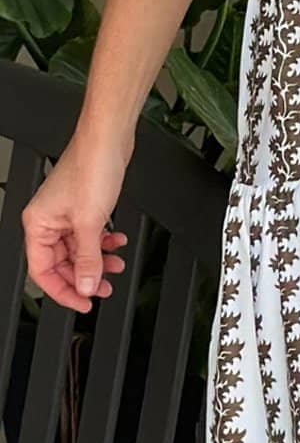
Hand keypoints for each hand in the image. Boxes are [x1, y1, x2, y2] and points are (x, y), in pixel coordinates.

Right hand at [22, 133, 130, 312]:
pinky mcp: (83, 206)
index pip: (42, 271)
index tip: (82, 303)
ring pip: (78, 249)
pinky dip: (103, 242)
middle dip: (84, 276)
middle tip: (103, 288)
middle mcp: (48, 220)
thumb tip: (86, 286)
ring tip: (116, 266)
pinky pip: (89, 234)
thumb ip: (88, 258)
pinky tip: (118, 243)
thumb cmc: (92, 168)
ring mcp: (66, 213)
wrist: (108, 140)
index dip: (62, 291)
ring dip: (98, 260)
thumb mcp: (90, 222)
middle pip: (61, 262)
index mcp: (38, 224)